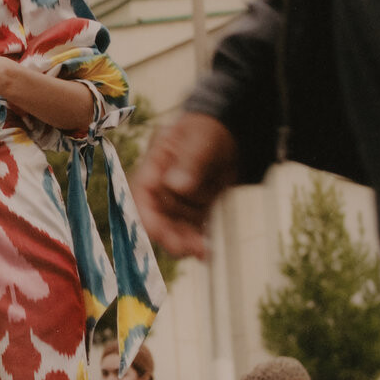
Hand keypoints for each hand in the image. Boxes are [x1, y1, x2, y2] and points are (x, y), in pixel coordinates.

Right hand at [130, 113, 239, 258]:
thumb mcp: (203, 138)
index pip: (141, 191)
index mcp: (156, 161)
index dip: (144, 214)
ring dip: (185, 240)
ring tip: (200, 251)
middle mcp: (163, 180)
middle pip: (157, 213)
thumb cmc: (214, 126)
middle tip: (184, 249)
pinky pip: (193, 225)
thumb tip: (176, 186)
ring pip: (176, 224)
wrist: (239, 128)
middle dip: (168, 233)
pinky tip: (206, 253)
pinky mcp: (197, 204)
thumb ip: (190, 161)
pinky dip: (198, 240)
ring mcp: (180, 194)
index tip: (155, 232)